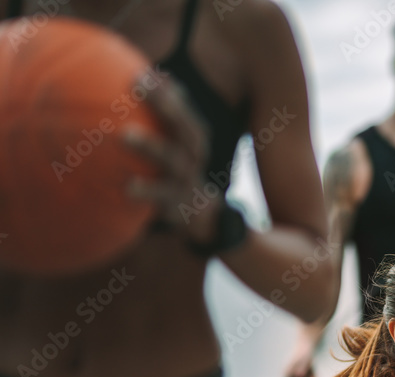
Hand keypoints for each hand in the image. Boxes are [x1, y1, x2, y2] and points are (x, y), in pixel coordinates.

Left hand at [122, 72, 218, 243]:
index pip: (182, 108)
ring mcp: (187, 179)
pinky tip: (126, 187)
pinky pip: (163, 197)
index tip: (139, 75)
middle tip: (138, 89)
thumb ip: (162, 111)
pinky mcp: (177, 203)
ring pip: (174, 160)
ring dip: (152, 146)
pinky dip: (147, 192)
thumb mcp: (173, 138)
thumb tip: (143, 75)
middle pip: (185, 127)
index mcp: (193, 136)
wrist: (196, 209)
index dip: (164, 91)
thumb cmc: (175, 163)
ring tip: (125, 134)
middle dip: (166, 106)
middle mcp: (194, 155)